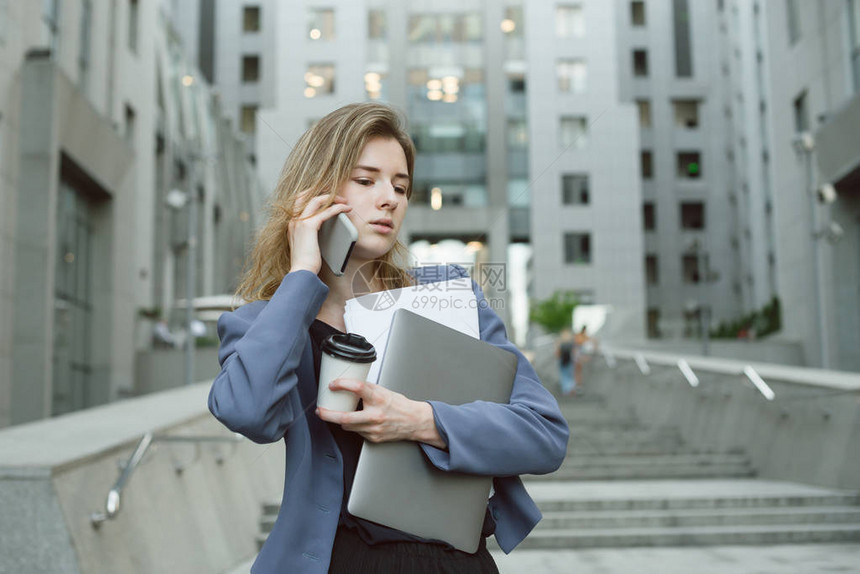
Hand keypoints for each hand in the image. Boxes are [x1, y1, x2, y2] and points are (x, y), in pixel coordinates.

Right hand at [288, 190, 351, 274]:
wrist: (301, 272)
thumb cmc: (305, 263)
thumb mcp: (305, 245)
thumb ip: (309, 235)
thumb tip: (322, 229)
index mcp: (292, 224)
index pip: (299, 201)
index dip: (313, 195)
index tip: (327, 196)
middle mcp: (293, 220)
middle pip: (305, 195)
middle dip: (322, 192)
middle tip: (337, 195)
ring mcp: (300, 222)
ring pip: (316, 200)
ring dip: (332, 198)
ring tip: (344, 201)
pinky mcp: (309, 226)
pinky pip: (326, 211)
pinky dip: (337, 208)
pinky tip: (346, 209)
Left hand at [316, 378, 446, 448]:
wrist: (414, 421)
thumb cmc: (400, 406)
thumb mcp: (384, 391)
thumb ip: (367, 390)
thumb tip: (349, 386)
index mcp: (379, 398)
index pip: (358, 387)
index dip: (342, 384)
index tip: (333, 384)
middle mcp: (376, 414)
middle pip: (345, 417)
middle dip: (328, 415)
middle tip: (321, 410)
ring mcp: (374, 428)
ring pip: (348, 426)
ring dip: (341, 420)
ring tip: (339, 414)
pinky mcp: (373, 438)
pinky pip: (357, 432)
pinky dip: (354, 426)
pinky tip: (359, 422)